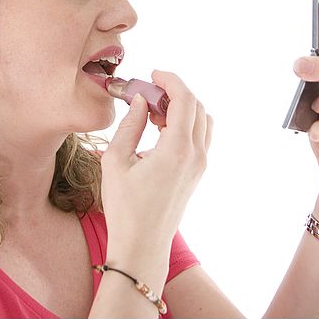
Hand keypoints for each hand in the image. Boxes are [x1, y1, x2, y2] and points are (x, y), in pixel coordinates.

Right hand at [101, 70, 212, 253]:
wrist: (142, 245)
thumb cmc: (125, 207)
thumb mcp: (116, 161)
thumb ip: (129, 125)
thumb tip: (140, 101)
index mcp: (177, 149)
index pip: (185, 99)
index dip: (170, 80)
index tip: (153, 74)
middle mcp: (196, 155)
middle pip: (197, 106)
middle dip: (174, 92)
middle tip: (148, 92)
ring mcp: (200, 165)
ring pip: (202, 120)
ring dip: (182, 108)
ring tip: (153, 114)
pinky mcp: (197, 173)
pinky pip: (200, 137)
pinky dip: (185, 124)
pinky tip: (160, 130)